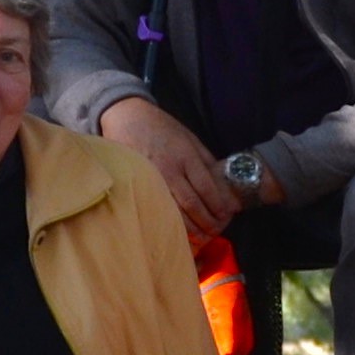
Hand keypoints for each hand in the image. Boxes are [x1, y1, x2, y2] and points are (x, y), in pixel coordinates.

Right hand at [99, 99, 242, 230]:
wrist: (128, 118)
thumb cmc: (163, 129)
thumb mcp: (190, 139)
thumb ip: (207, 162)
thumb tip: (223, 186)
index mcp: (186, 155)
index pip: (206, 186)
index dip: (217, 204)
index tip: (226, 216)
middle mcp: (170, 169)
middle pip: (192, 202)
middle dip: (206, 220)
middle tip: (216, 231)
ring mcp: (152, 179)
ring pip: (174, 210)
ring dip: (190, 227)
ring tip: (202, 237)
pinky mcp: (138, 185)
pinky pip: (157, 208)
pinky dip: (170, 222)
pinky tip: (178, 230)